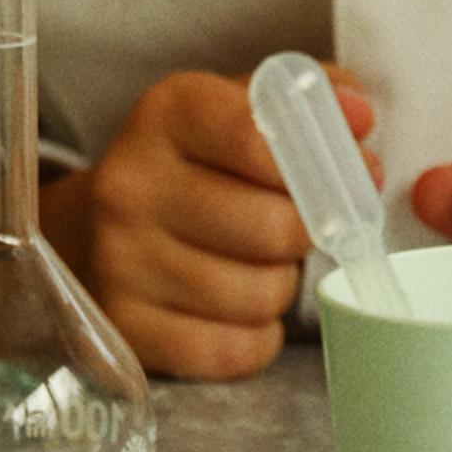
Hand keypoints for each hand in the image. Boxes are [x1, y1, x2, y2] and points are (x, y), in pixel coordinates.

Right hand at [0, 66, 374, 381]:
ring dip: (281, 286)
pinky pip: (233, 351)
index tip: (357, 168)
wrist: (93, 230)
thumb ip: (312, 100)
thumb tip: (359, 119)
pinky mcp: (125, 331)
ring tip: (259, 264)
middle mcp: (131, 186)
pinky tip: (241, 308)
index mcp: (168, 114)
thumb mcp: (244, 108)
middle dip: (306, 233)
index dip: (325, 158)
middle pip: (271, 229)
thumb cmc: (197, 164)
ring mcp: (120, 264)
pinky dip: (257, 337)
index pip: (258, 138)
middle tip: (301, 226)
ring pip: (259, 295)